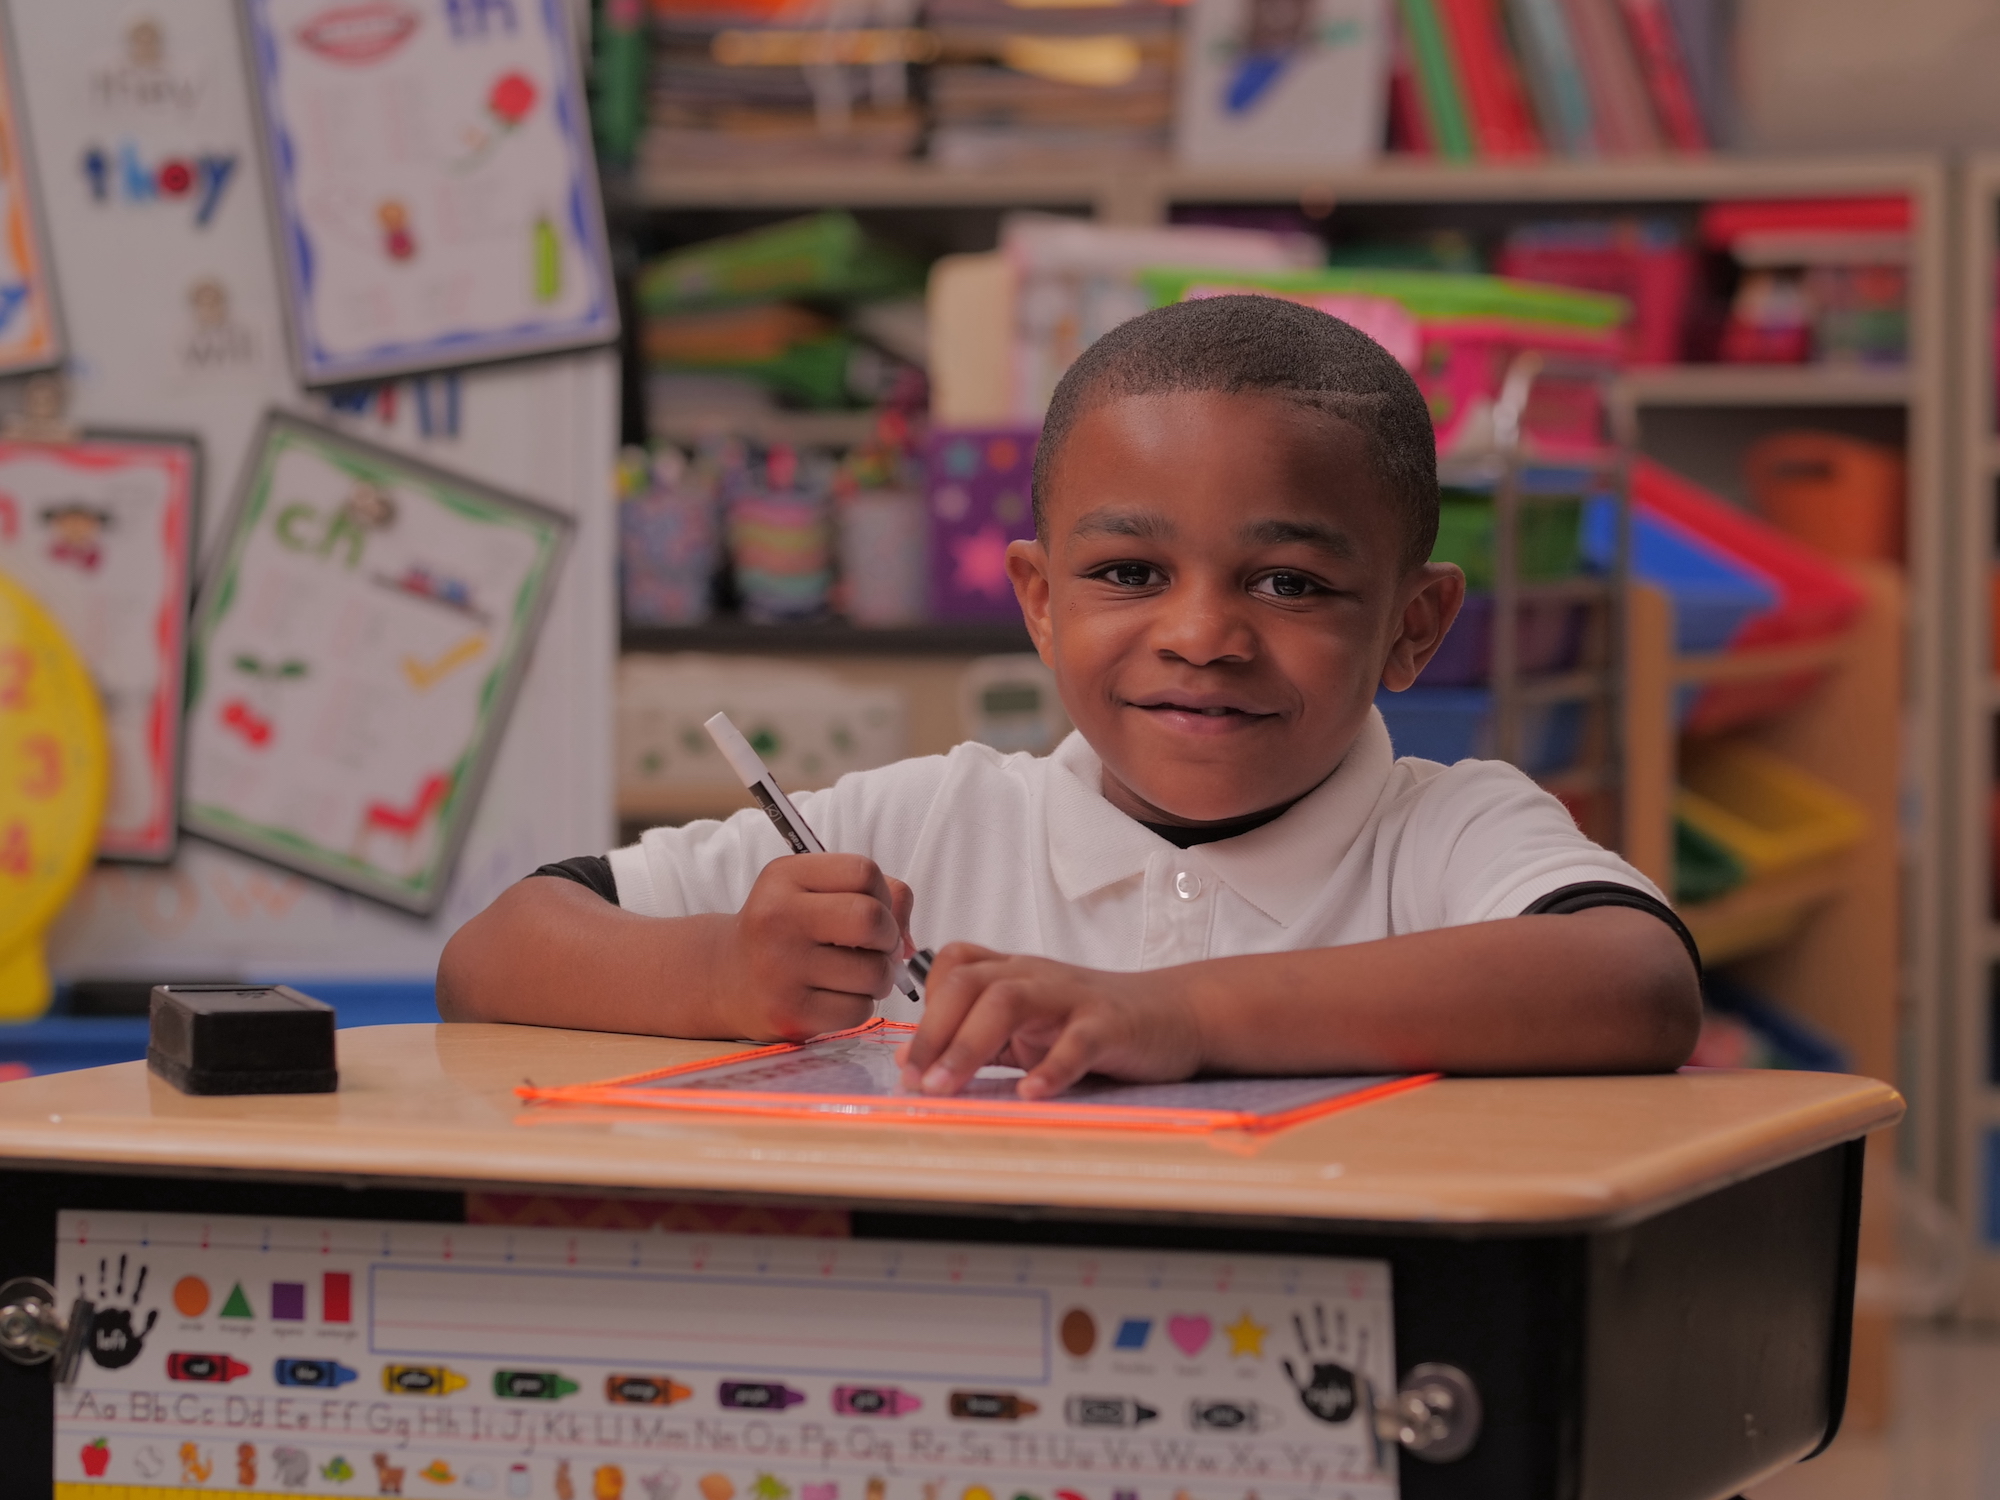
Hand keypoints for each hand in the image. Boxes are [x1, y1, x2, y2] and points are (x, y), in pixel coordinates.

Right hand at [715, 854, 912, 1041]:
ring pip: (874, 972)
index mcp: (784, 877)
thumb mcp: (813, 891)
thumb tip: (910, 943)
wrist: (723, 978)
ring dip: (878, 977)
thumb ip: (875, 895)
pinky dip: (859, 1006)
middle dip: (888, 937)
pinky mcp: (790, 1013)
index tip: (870, 909)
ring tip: (853, 974)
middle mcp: (777, 918)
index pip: (864, 872)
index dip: (882, 894)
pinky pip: (859, 1011)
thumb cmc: (786, 930)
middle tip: (874, 947)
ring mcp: (781, 969)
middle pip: (872, 920)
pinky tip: (835, 997)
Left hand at [896, 944, 1202, 1098]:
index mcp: (1014, 974)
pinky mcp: (1110, 1024)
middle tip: (915, 1081)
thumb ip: (977, 1036)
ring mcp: (1073, 998)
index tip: (913, 1059)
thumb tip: (911, 1059)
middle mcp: (1037, 977)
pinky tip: (1031, 1094)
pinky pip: (1077, 1040)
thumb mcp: (1030, 1026)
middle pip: (970, 982)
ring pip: (1010, 1000)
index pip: (954, 967)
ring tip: (947, 1087)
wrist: (1177, 1014)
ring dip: (969, 1044)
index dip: (926, 1006)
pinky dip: (1051, 1067)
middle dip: (934, 1031)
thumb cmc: (1096, 1022)